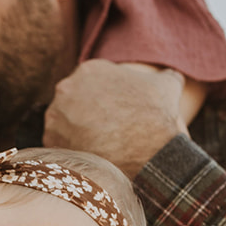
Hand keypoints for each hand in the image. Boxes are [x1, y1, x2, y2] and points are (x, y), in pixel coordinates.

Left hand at [44, 60, 189, 179]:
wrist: (148, 154)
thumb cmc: (156, 117)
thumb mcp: (167, 86)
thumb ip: (167, 74)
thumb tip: (173, 75)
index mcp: (90, 69)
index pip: (90, 82)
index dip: (102, 98)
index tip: (112, 112)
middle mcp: (67, 88)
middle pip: (73, 101)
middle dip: (86, 113)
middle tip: (104, 130)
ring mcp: (56, 114)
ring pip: (64, 121)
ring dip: (75, 131)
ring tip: (97, 144)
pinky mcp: (52, 140)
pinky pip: (58, 143)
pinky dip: (71, 149)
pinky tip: (89, 155)